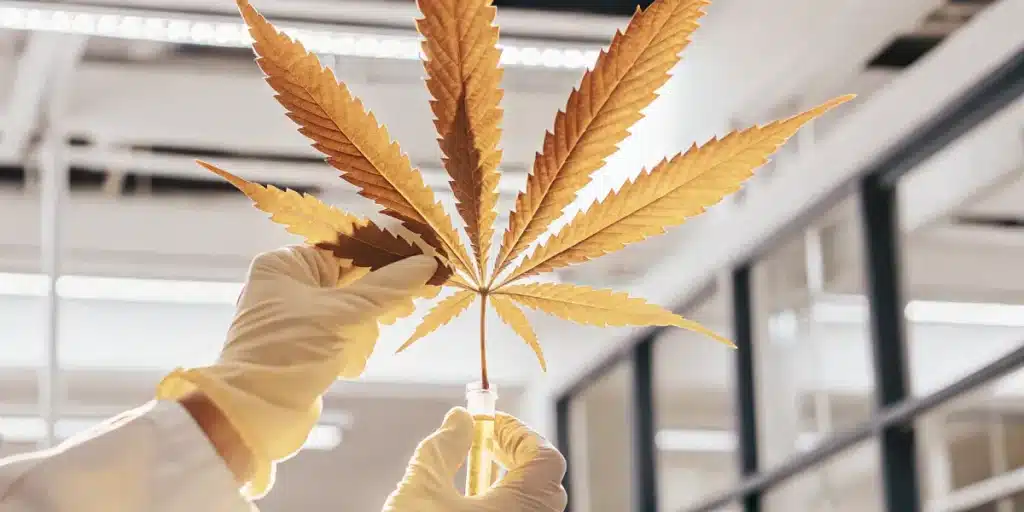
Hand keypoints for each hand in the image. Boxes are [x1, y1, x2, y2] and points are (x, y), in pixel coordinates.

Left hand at [157, 245, 436, 496]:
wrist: (254, 414)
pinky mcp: (299, 347)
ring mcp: (290, 318)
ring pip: (348, 311)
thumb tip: (426, 262)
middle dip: (375, 301)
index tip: (419, 268)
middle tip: (403, 310)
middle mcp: (284, 286)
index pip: (345, 249)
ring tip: (361, 349)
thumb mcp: (344, 313)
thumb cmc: (291, 351)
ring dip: (361, 330)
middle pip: (349, 281)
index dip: (384, 259)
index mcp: (284, 264)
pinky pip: (337, 335)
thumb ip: (387, 287)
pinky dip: (348, 347)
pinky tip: (349, 365)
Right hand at [384, 408, 567, 511]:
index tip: (487, 423)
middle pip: (543, 483)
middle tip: (481, 444)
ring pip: (533, 509)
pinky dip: (504, 509)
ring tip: (471, 476)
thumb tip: (459, 420)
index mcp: (521, 509)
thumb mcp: (421, 489)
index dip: (519, 434)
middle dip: (515, 456)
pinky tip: (470, 506)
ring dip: (509, 485)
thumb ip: (443, 448)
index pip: (544, 458)